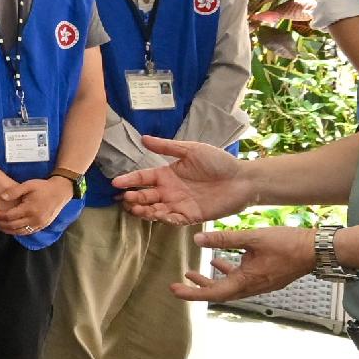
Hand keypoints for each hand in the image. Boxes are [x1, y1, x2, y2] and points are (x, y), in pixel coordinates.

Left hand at [0, 176, 73, 235]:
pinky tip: (12, 228)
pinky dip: (18, 232)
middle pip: (13, 226)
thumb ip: (14, 191)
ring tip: (0, 225)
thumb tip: (1, 197)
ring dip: (8, 230)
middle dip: (1, 224)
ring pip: (20, 232)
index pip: (9, 216)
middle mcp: (35, 219)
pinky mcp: (43, 226)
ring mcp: (40, 224)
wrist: (61, 192)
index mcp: (30, 209)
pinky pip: (28, 232)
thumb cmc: (43, 187)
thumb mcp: (28, 185)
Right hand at [116, 133, 255, 228]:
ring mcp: (179, 204)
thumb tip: (143, 138)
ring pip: (154, 210)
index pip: (143, 178)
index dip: (129, 180)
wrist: (242, 179)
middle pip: (145, 196)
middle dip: (133, 197)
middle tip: (125, 198)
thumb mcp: (191, 150)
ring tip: (134, 208)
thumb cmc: (219, 162)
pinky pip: (172, 219)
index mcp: (168, 174)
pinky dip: (162, 218)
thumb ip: (167, 147)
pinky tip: (156, 215)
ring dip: (143, 210)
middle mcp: (170, 190)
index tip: (116, 182)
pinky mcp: (190, 216)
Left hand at [177, 223, 316, 302]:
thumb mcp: (252, 237)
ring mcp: (260, 284)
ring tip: (192, 273)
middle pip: (218, 293)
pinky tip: (218, 261)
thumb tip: (197, 239)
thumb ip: (224, 238)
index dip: (191, 293)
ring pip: (228, 286)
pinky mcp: (266, 277)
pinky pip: (240, 279)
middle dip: (197, 289)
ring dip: (210, 281)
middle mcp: (252, 287)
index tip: (174, 289)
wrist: (317, 250)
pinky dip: (226, 272)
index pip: (213, 293)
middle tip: (177, 284)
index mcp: (247, 281)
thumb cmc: (288, 244)